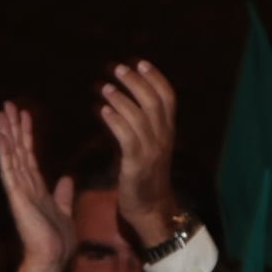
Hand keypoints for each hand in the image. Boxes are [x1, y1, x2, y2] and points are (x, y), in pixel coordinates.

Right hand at [0, 101, 75, 271]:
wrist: (53, 259)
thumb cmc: (58, 242)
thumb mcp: (66, 212)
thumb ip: (63, 195)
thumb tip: (67, 179)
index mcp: (36, 188)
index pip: (29, 155)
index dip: (26, 134)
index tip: (24, 115)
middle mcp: (24, 186)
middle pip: (17, 150)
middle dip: (13, 127)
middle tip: (7, 104)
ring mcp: (19, 190)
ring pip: (11, 156)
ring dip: (6, 134)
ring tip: (2, 113)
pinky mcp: (17, 197)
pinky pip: (9, 171)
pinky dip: (5, 154)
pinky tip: (1, 137)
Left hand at [101, 61, 183, 242]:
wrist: (150, 209)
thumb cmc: (143, 177)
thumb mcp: (147, 147)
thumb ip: (139, 126)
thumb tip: (120, 103)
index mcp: (168, 132)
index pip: (168, 98)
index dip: (156, 78)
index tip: (140, 62)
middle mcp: (163, 138)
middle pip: (154, 102)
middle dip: (136, 82)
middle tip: (118, 69)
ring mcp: (151, 151)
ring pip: (140, 117)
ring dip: (121, 99)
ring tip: (105, 87)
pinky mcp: (136, 164)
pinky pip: (127, 137)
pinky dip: (115, 121)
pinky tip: (102, 111)